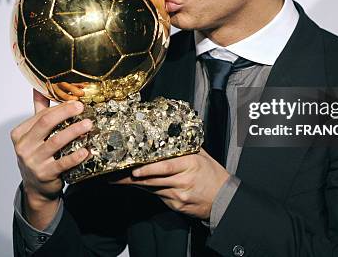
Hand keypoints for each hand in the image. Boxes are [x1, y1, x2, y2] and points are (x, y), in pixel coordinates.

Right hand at [10, 89, 92, 201]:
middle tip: (82, 107)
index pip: (41, 115)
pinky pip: (62, 163)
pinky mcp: (45, 175)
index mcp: (20, 133)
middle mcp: (24, 146)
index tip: (76, 100)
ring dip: (74, 131)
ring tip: (89, 124)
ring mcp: (33, 161)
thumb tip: (38, 87)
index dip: (59, 107)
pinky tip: (86, 150)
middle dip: (65, 113)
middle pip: (46, 124)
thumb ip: (37, 110)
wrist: (35, 187)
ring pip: (56, 142)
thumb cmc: (37, 155)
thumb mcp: (34, 134)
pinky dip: (75, 156)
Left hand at [112, 148, 229, 219]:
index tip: (133, 170)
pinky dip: (147, 190)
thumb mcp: (201, 156)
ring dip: (135, 184)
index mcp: (190, 164)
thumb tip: (168, 133)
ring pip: (152, 188)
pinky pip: (158, 196)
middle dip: (132, 178)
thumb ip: (184, 147)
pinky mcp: (176, 205)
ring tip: (117, 180)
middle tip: (113, 175)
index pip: (166, 167)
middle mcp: (183, 180)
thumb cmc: (212, 174)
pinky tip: (136, 186)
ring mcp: (179, 195)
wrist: (223, 198)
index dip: (148, 170)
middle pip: (153, 180)